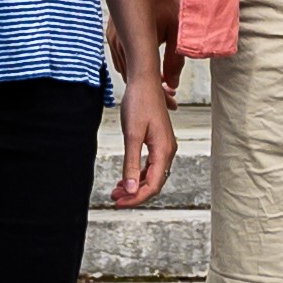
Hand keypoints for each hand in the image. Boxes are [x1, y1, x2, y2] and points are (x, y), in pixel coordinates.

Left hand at [107, 40, 177, 206]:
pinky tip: (126, 175)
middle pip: (154, 182)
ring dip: (135, 184)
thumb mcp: (131, 135)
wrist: (144, 80)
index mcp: (164, 151)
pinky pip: (151, 164)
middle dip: (134, 193)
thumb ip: (132, 164)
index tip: (119, 202)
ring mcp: (164, 146)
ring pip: (152, 174)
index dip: (136, 198)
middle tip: (114, 197)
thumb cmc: (138, 103)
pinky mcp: (158, 141)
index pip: (153, 185)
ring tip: (117, 189)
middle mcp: (168, 150)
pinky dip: (138, 173)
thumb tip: (131, 189)